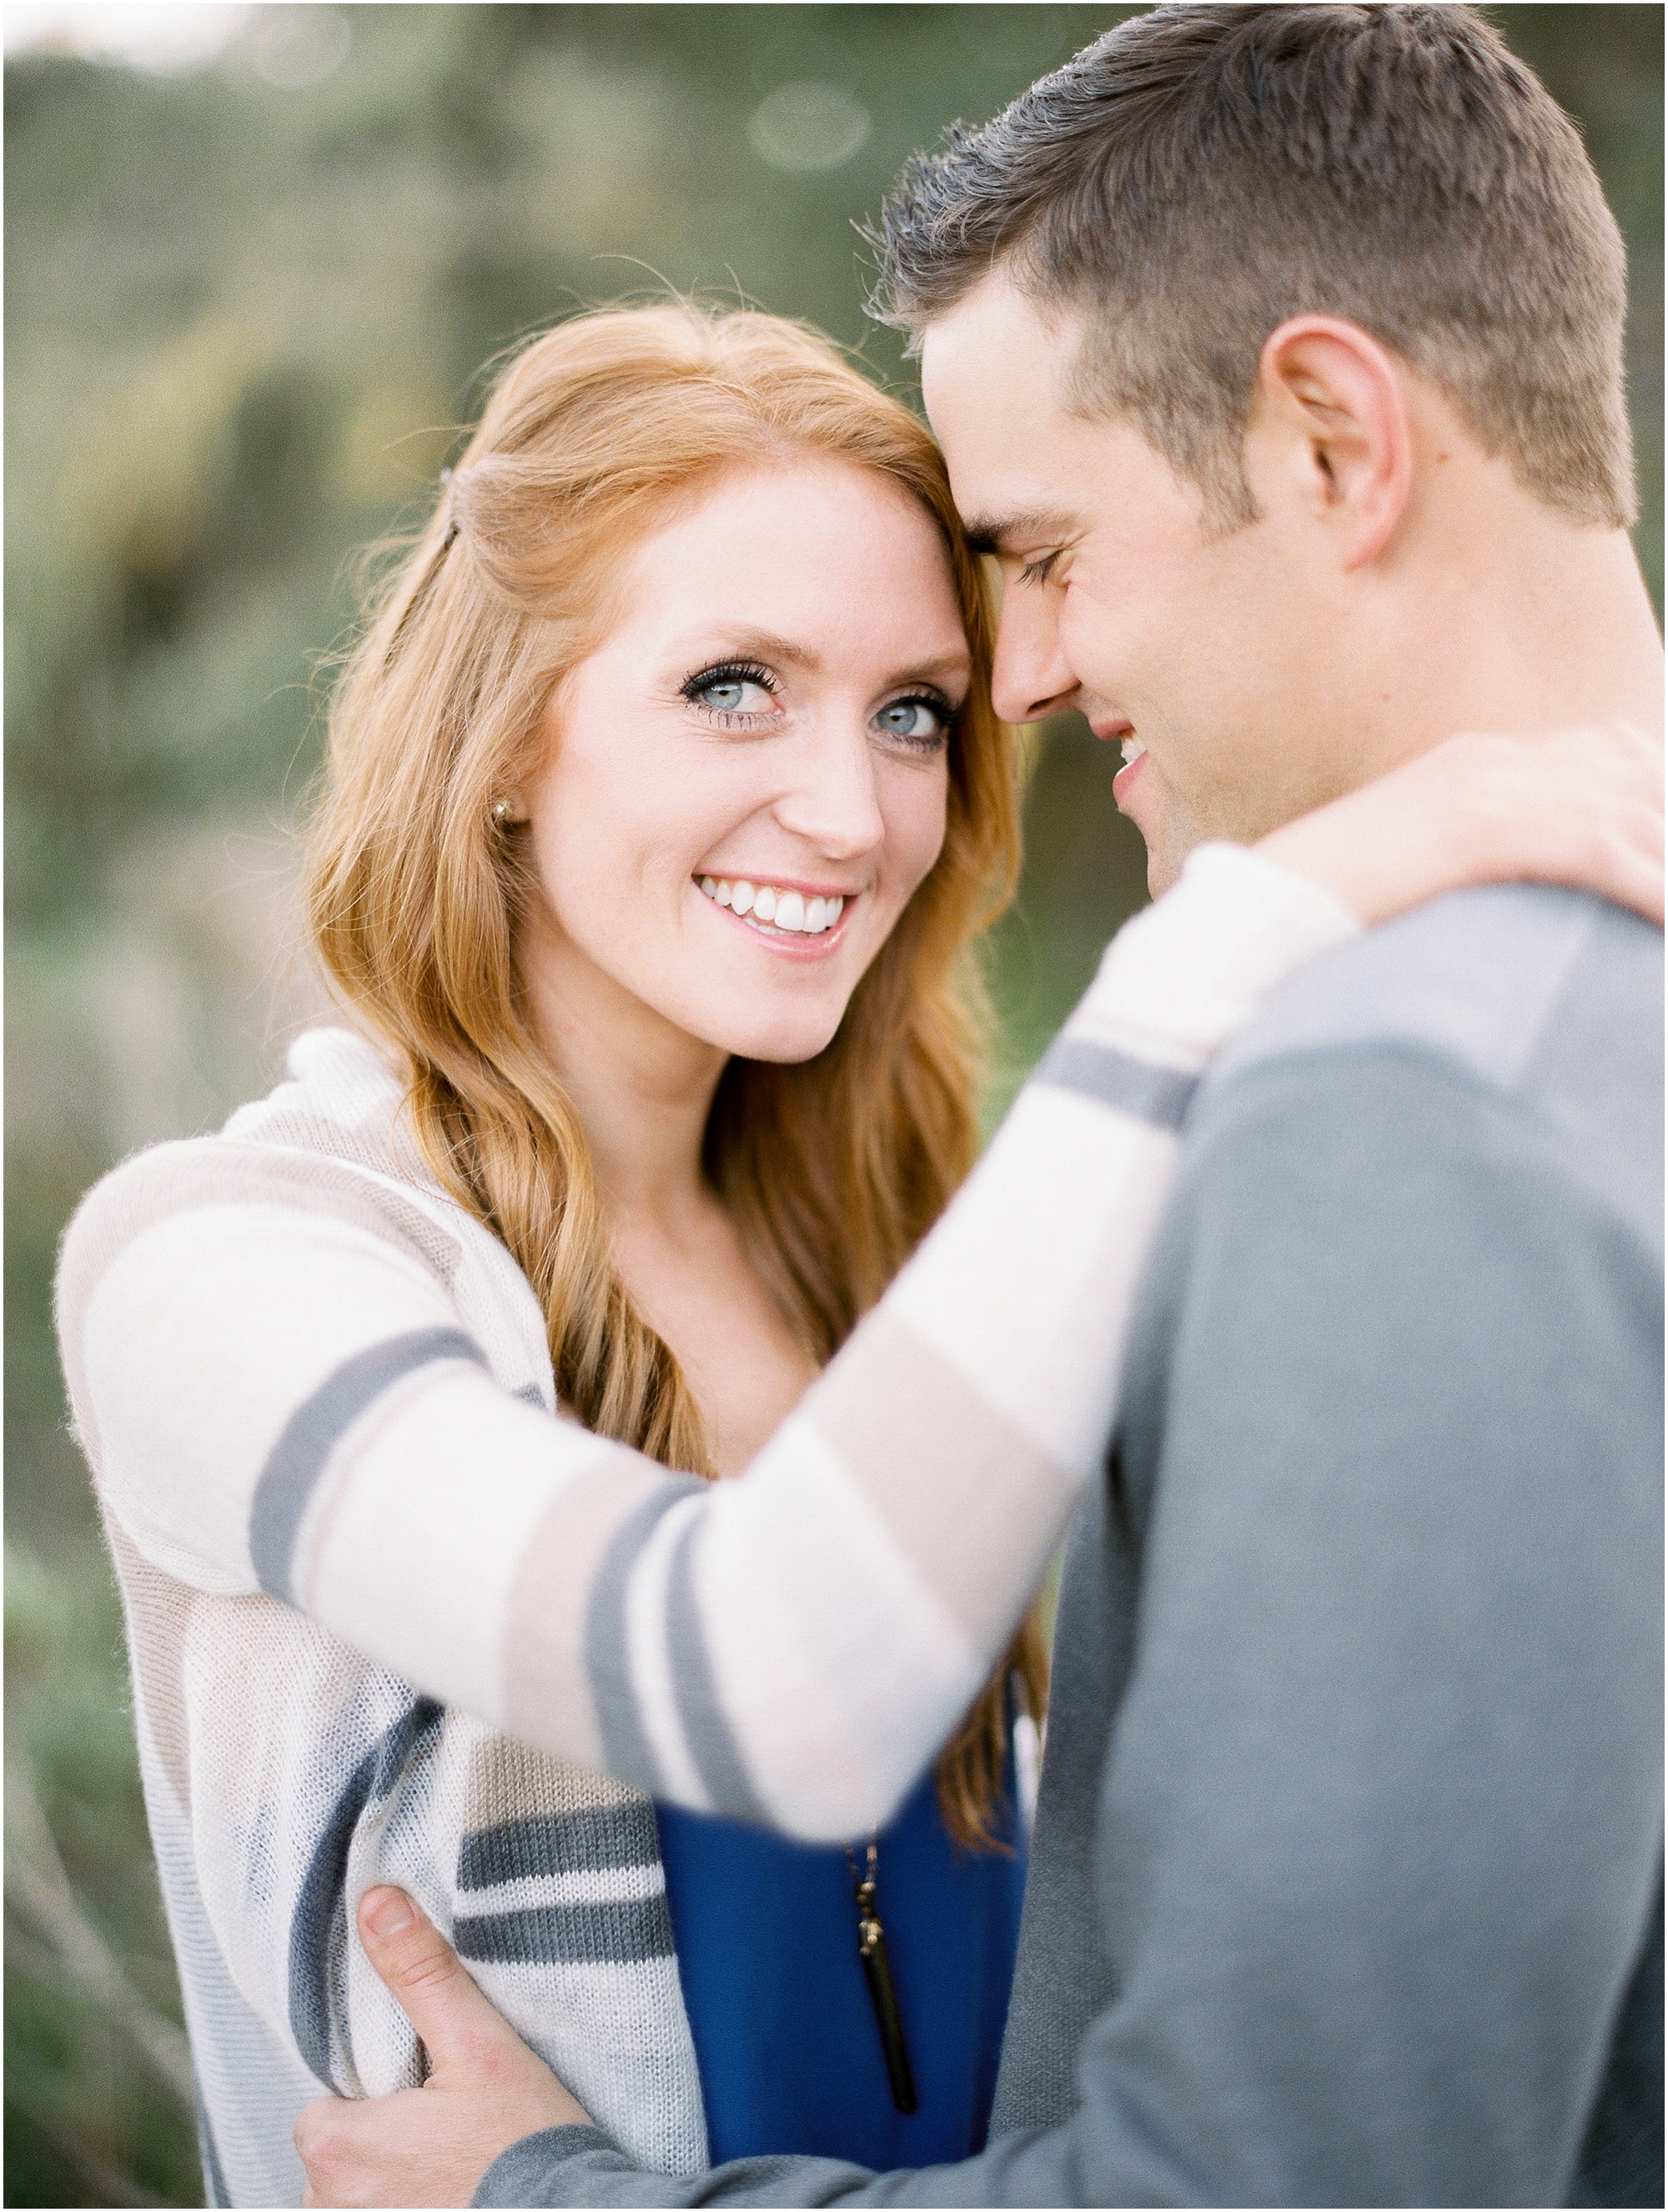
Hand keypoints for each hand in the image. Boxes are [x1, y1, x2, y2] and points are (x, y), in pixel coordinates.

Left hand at [294, 1887, 591, 2207]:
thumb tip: (376, 1901)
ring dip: (395, 2190)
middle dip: (380, 2149)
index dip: (371, 2101)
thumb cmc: (524, 2142)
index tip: (423, 2100)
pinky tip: (458, 2202)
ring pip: (358, 2203)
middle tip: (448, 2137)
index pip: (322, 2112)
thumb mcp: (477, 2044)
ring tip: (457, 2175)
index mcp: (334, 2152)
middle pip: (339, 2161)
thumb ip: (421, 1973)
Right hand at [1257, 722, 1664, 927]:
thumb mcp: (1405, 859)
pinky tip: (1667, 924)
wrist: (1263, 904)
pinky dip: (1651, 892)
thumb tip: (1492, 885)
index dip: (1659, 788)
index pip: (1609, 749)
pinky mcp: (1488, 830)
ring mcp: (1490, 789)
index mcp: (1475, 759)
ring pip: (1634, 816)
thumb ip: (1462, 849)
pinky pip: (1603, 855)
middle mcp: (1493, 761)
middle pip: (1637, 775)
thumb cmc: (1319, 900)